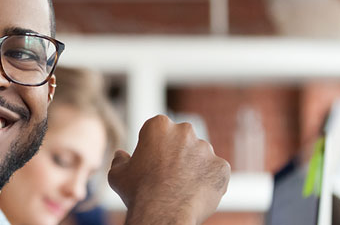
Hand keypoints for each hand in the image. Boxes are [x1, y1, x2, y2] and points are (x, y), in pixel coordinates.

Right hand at [108, 115, 229, 224]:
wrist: (163, 214)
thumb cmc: (137, 192)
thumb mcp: (117, 174)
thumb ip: (119, 160)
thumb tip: (121, 155)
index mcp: (158, 125)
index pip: (158, 131)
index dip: (154, 147)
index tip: (151, 162)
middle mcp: (185, 131)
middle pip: (182, 139)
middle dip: (177, 153)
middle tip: (168, 175)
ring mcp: (206, 149)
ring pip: (200, 156)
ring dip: (193, 167)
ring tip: (181, 188)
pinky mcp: (222, 167)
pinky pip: (215, 172)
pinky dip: (208, 181)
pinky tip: (195, 194)